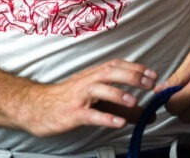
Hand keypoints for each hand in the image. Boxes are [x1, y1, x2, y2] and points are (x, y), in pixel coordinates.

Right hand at [17, 59, 156, 136]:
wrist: (36, 107)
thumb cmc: (67, 101)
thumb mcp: (97, 102)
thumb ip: (123, 108)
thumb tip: (149, 115)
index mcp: (92, 75)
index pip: (116, 65)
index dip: (135, 68)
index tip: (153, 74)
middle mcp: (86, 82)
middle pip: (109, 72)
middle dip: (131, 76)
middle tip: (150, 84)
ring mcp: (78, 97)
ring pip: (98, 90)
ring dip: (117, 94)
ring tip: (134, 101)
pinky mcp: (72, 114)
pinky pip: (89, 115)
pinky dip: (105, 118)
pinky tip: (118, 123)